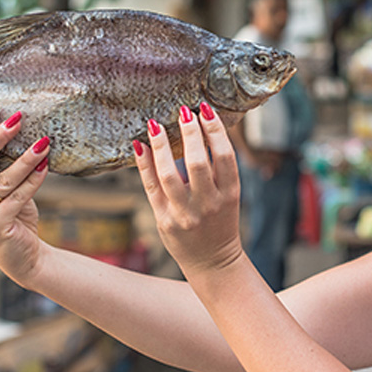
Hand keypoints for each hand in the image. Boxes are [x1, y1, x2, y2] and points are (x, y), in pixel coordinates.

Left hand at [135, 103, 244, 279]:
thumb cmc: (221, 223)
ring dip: (162, 146)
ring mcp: (185, 214)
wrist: (213, 262)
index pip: (224, 156)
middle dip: (190, 133)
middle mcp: (209, 204)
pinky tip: (140, 145)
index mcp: (230, 194)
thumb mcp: (229, 196)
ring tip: (155, 125)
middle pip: (198, 163)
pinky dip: (144, 164)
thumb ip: (218, 170)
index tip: (205, 110)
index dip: (215, 130)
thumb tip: (200, 130)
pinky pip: (151, 188)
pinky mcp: (164, 220)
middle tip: (183, 112)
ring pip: (170, 174)